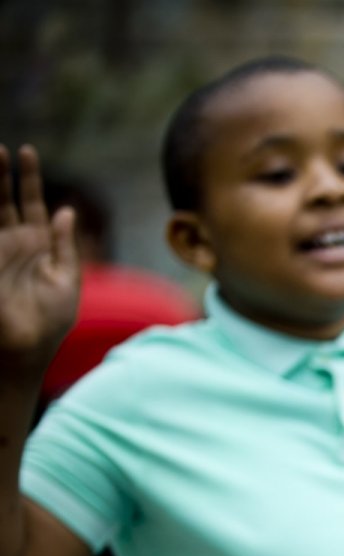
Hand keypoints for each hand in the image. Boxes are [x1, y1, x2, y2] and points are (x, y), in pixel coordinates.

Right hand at [0, 146, 78, 371]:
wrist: (24, 349)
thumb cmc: (49, 322)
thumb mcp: (66, 281)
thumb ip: (64, 246)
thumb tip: (66, 211)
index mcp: (36, 245)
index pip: (31, 203)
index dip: (28, 178)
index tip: (25, 151)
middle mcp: (12, 243)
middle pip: (5, 200)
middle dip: (1, 174)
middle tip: (0, 148)